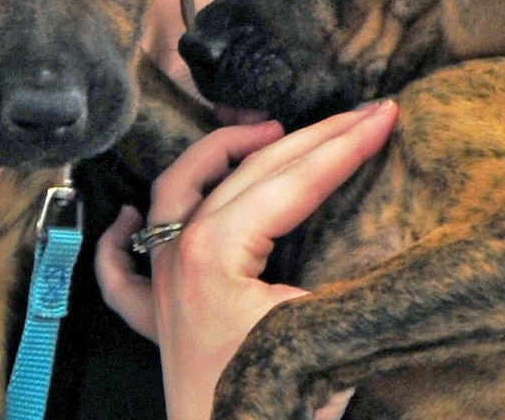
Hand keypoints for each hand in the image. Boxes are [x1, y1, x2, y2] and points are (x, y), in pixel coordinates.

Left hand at [93, 100, 396, 419]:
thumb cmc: (282, 406)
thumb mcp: (328, 329)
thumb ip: (350, 271)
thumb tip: (385, 226)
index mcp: (217, 253)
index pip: (293, 182)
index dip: (344, 146)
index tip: (384, 115)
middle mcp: (179, 258)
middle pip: (246, 176)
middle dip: (308, 139)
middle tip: (358, 114)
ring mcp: (161, 289)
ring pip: (173, 197)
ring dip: (216, 158)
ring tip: (264, 133)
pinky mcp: (156, 325)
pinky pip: (121, 271)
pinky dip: (120, 238)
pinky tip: (122, 216)